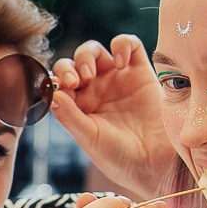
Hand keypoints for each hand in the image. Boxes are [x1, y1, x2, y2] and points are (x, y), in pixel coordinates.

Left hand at [49, 36, 176, 199]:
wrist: (155, 163)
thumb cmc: (119, 156)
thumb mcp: (89, 138)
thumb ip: (69, 116)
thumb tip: (51, 94)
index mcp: (78, 105)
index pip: (60, 82)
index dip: (55, 80)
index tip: (58, 87)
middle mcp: (96, 90)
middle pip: (74, 63)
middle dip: (69, 67)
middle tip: (74, 82)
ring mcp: (117, 78)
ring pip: (95, 51)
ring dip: (87, 55)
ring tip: (91, 74)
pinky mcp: (141, 71)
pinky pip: (129, 45)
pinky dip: (121, 45)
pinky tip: (120, 63)